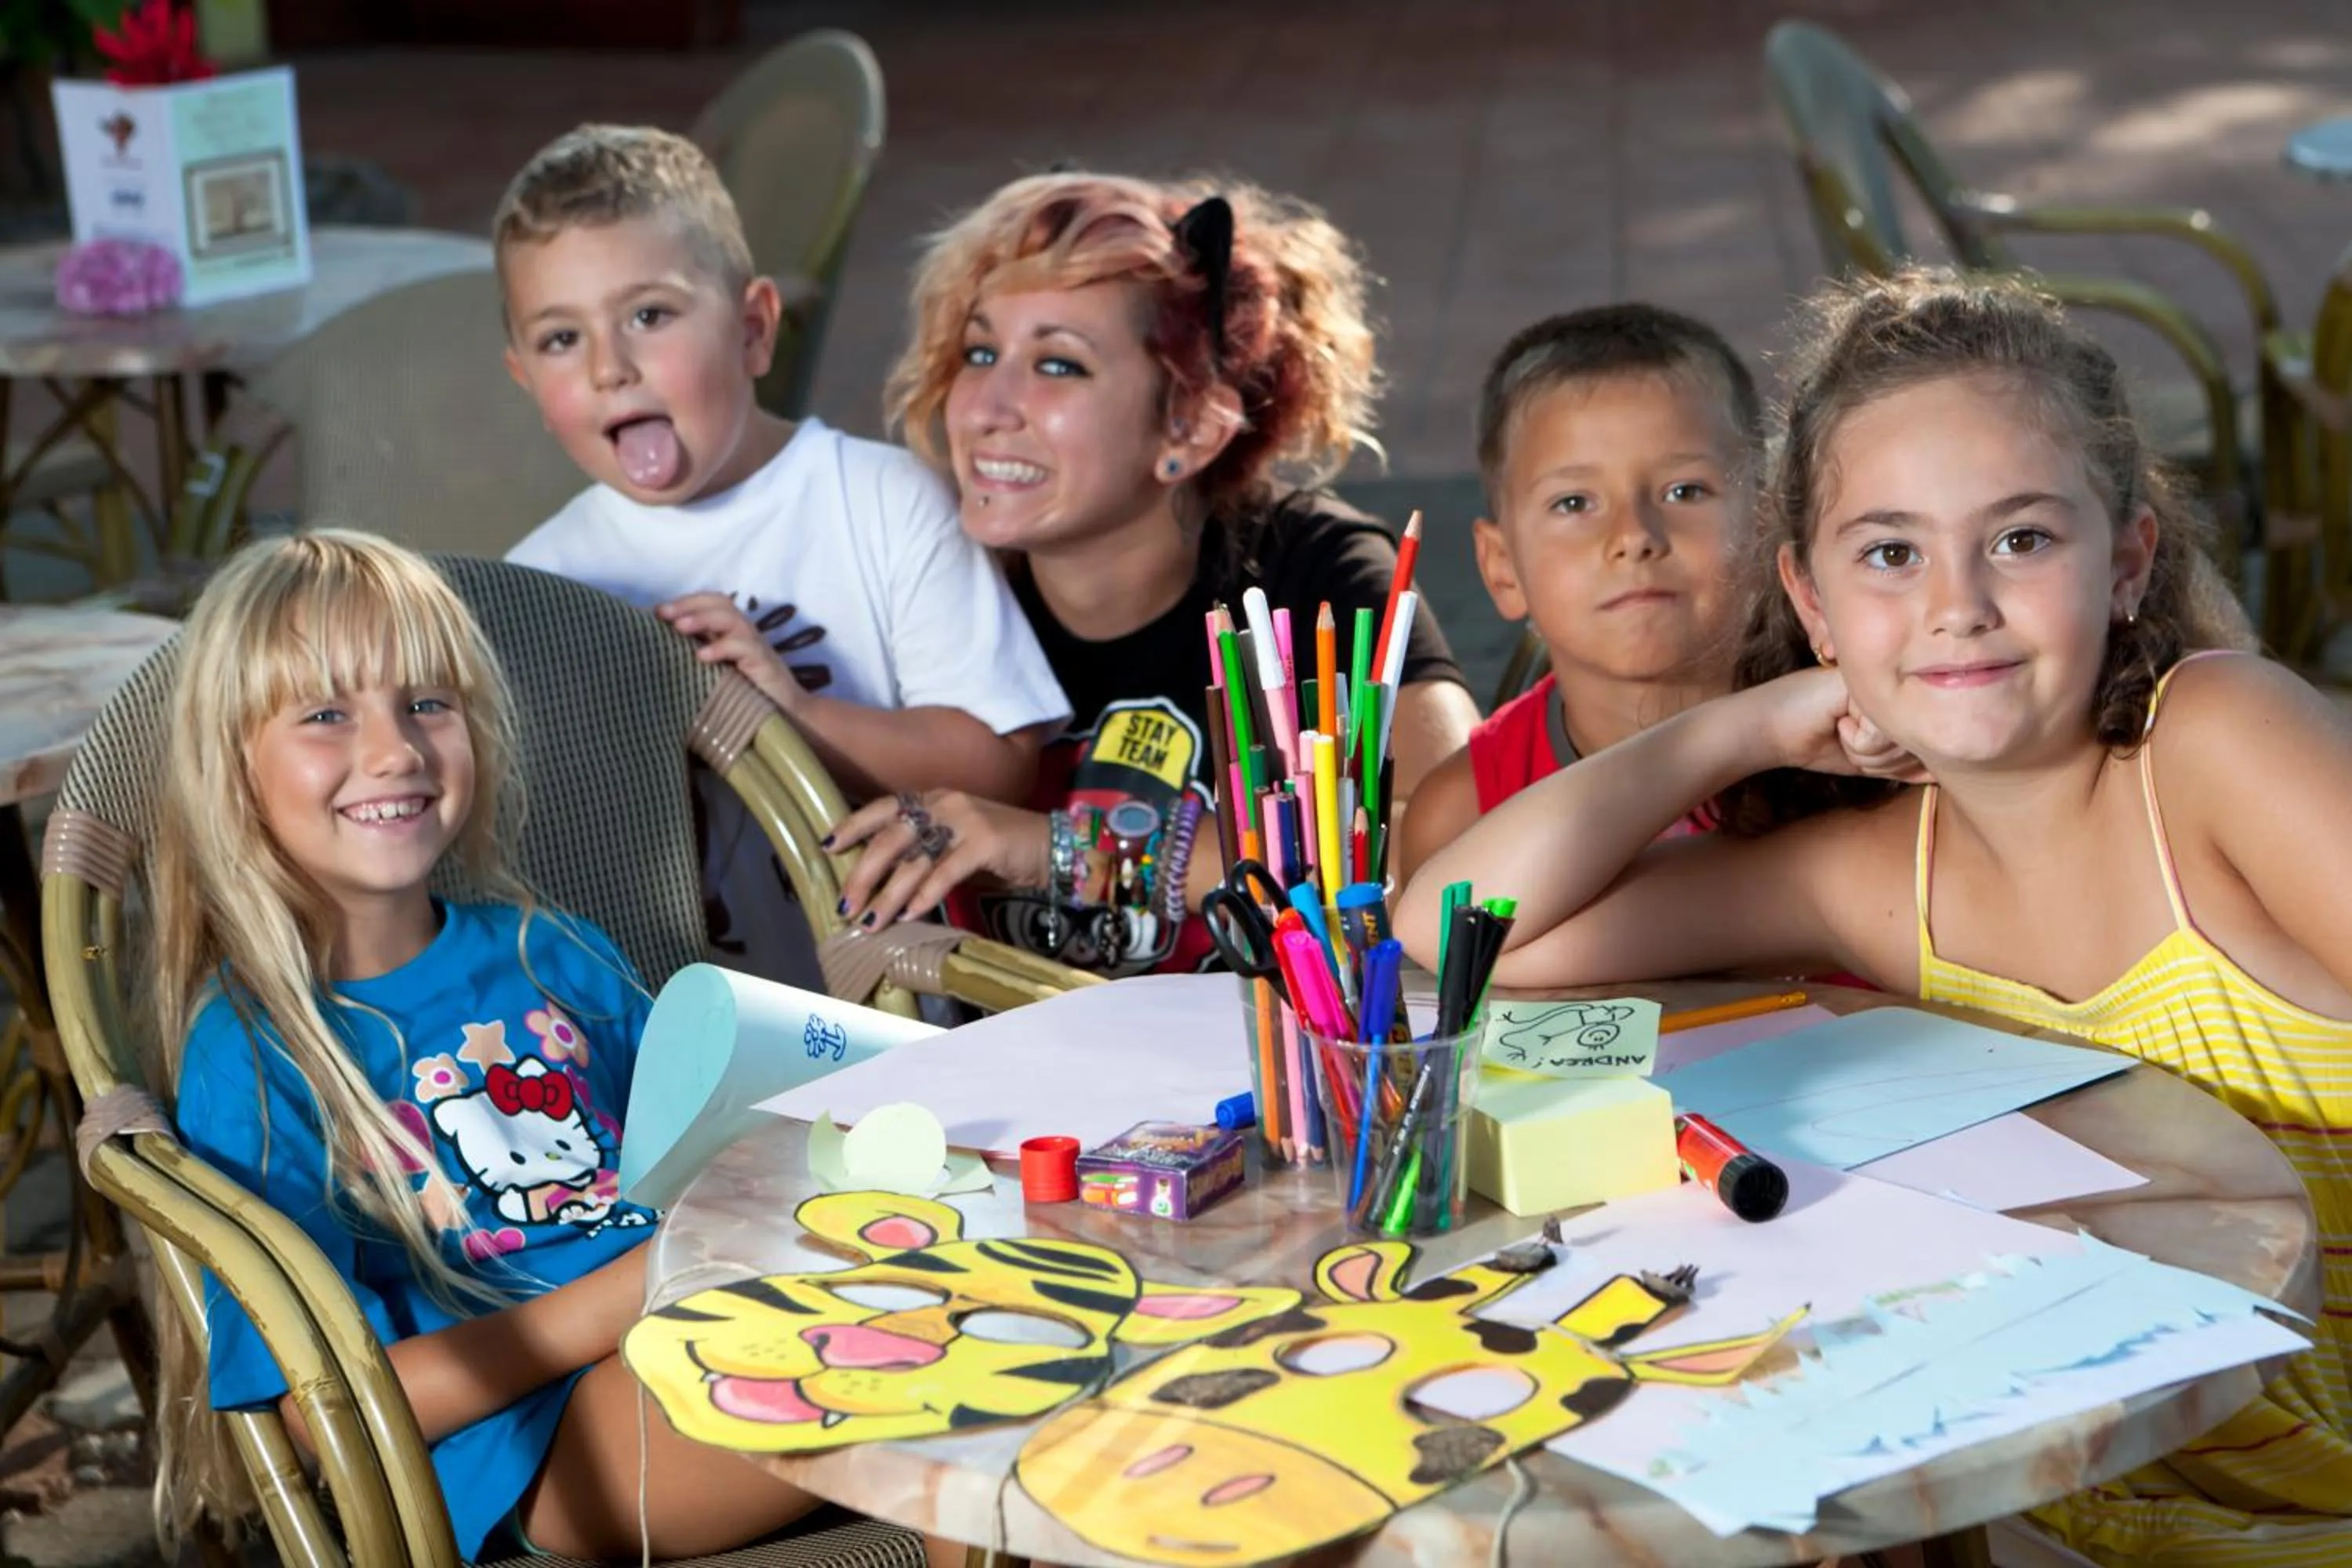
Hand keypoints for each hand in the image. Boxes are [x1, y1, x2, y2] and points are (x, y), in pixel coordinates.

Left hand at [655, 593, 802, 712]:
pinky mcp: (764, 662)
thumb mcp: (716, 674)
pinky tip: (702, 656)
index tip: (656, 612)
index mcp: (730, 632)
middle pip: (719, 602)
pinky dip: (721, 647)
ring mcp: (755, 646)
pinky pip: (743, 647)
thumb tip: (658, 649)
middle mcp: (743, 634)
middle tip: (662, 614)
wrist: (787, 718)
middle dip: (688, 604)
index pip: (709, 602)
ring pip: (731, 618)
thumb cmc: (745, 698)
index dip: (685, 601)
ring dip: (702, 619)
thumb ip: (696, 657)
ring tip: (679, 627)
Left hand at [826, 790, 1053, 928]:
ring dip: (889, 895)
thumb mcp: (953, 839)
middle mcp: (944, 803)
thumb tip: (878, 879)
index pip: (883, 808)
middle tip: (846, 905)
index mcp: (932, 798)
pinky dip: (926, 896)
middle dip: (863, 875)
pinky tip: (912, 915)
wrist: (1051, 846)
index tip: (827, 847)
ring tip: (873, 922)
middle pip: (890, 838)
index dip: (853, 825)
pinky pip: (946, 872)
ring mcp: (966, 820)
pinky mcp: (986, 842)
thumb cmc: (998, 847)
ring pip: (915, 861)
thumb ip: (921, 849)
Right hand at [1760, 668, 1930, 783]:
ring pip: (1899, 738)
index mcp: (1894, 698)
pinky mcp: (1866, 683)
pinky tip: (1837, 723)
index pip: (1918, 740)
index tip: (1856, 752)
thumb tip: (1939, 773)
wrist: (1770, 729)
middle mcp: (1893, 684)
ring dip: (1866, 751)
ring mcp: (1881, 679)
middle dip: (1878, 759)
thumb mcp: (1865, 758)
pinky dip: (1857, 741)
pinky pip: (1882, 731)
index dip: (1889, 760)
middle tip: (1845, 740)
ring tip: (1840, 731)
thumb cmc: (1812, 742)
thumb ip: (1900, 762)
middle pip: (1912, 742)